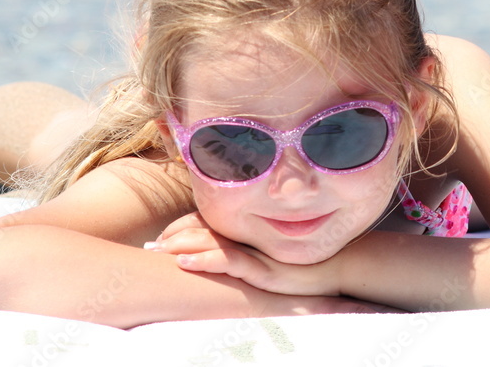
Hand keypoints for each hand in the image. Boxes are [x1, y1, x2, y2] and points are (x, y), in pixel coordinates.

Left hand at [145, 212, 341, 296]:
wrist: (340, 266)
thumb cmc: (306, 261)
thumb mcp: (273, 252)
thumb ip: (251, 246)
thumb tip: (225, 252)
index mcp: (249, 228)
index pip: (207, 221)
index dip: (181, 226)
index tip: (161, 237)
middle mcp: (249, 233)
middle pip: (202, 227)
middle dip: (173, 235)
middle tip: (150, 247)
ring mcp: (255, 249)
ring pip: (210, 241)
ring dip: (180, 245)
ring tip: (157, 251)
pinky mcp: (262, 267)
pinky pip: (228, 261)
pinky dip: (204, 260)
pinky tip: (183, 262)